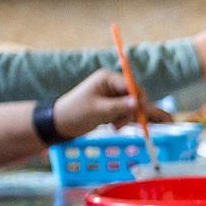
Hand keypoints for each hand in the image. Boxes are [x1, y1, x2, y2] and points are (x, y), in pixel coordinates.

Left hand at [52, 69, 171, 137]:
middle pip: (134, 96)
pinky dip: (123, 120)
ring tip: (115, 127)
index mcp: (107, 79)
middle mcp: (112, 85)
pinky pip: (126, 112)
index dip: (139, 98)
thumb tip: (138, 103)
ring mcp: (113, 96)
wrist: (61, 123)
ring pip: (131, 106)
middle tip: (128, 123)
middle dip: (132, 111)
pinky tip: (114, 127)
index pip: (131, 85)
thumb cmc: (76, 112)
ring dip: (126, 118)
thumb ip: (120, 106)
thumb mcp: (99, 110)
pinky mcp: (112, 106)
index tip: (143, 112)